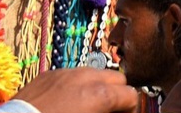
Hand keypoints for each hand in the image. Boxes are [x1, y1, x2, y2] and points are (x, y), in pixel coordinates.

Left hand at [11, 68, 140, 112]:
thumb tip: (116, 111)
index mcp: (100, 94)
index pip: (131, 95)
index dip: (129, 108)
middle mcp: (87, 77)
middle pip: (118, 78)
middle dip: (117, 93)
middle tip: (108, 110)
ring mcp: (67, 73)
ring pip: (95, 73)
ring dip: (97, 86)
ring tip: (86, 103)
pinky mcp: (49, 74)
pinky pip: (71, 74)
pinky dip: (75, 85)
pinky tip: (65, 100)